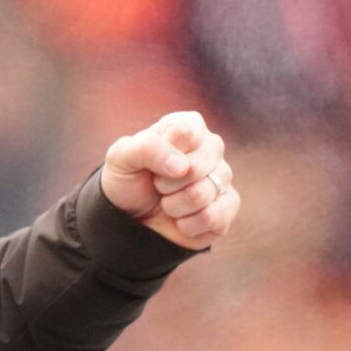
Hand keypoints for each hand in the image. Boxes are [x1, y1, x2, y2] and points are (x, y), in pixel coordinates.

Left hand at [100, 110, 239, 250]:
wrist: (129, 217)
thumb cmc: (128, 179)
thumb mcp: (122, 156)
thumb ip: (147, 148)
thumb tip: (183, 166)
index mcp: (187, 126)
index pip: (187, 133)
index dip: (164, 153)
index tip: (150, 162)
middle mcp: (211, 148)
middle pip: (196, 167)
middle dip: (166, 183)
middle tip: (157, 185)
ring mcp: (223, 177)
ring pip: (202, 194)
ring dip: (173, 205)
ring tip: (167, 201)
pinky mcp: (228, 206)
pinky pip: (215, 216)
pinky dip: (187, 224)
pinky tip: (180, 219)